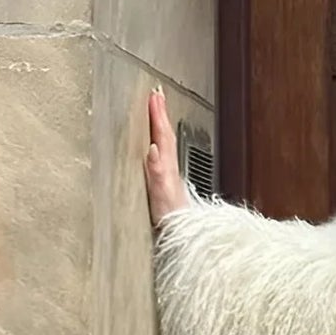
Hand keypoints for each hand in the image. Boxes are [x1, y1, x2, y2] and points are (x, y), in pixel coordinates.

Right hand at [144, 86, 191, 226]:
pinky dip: (160, 147)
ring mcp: (170, 178)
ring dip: (161, 127)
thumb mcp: (161, 194)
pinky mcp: (167, 187)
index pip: (163, 137)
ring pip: (167, 146)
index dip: (158, 116)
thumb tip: (153, 148)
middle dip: (161, 115)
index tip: (154, 96)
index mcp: (168, 169)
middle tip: (156, 95)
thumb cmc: (171, 220)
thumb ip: (158, 171)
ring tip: (157, 112)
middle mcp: (171, 170)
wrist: (182, 239)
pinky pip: (164, 159)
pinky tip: (156, 146)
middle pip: (167, 137)